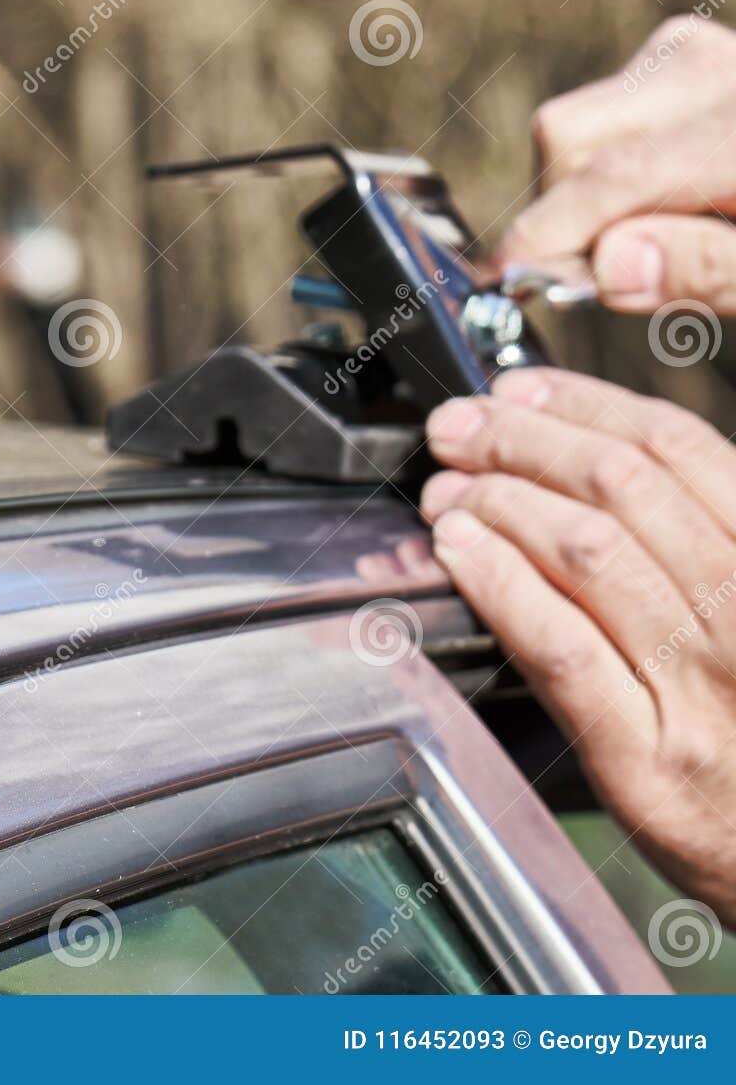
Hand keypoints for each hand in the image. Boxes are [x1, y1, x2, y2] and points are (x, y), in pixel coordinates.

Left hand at [421, 367, 735, 924]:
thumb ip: (696, 545)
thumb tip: (588, 465)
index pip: (679, 447)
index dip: (583, 406)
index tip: (521, 391)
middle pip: (618, 486)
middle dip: (520, 441)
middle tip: (460, 429)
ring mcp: (701, 685)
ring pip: (586, 550)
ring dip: (498, 502)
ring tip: (448, 488)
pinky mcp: (646, 756)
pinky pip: (560, 646)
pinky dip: (498, 584)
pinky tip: (458, 552)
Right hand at [498, 15, 735, 315]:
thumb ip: (709, 270)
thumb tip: (606, 266)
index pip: (619, 174)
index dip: (550, 234)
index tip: (505, 282)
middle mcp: (727, 73)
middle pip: (576, 133)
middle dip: (563, 211)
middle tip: (596, 277)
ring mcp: (706, 58)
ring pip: (579, 121)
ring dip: (579, 193)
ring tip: (636, 243)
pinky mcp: (688, 61)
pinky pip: (604, 113)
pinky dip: (602, 169)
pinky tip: (651, 208)